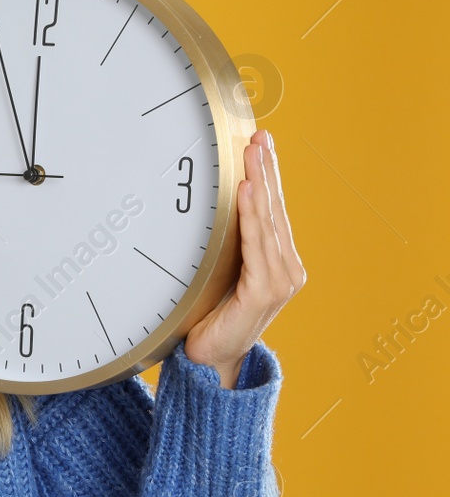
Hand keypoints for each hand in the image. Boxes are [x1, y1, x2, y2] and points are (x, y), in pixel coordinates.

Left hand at [183, 129, 305, 386]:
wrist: (208, 359)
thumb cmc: (209, 315)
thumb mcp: (219, 272)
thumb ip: (226, 244)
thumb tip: (208, 205)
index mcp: (277, 261)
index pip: (273, 209)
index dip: (268, 174)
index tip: (259, 141)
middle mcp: (286, 268)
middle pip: (274, 209)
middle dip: (267, 170)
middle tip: (258, 137)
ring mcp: (280, 282)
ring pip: (268, 223)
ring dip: (261, 185)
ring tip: (254, 155)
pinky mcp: (264, 294)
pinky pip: (257, 248)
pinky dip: (252, 218)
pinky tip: (248, 193)